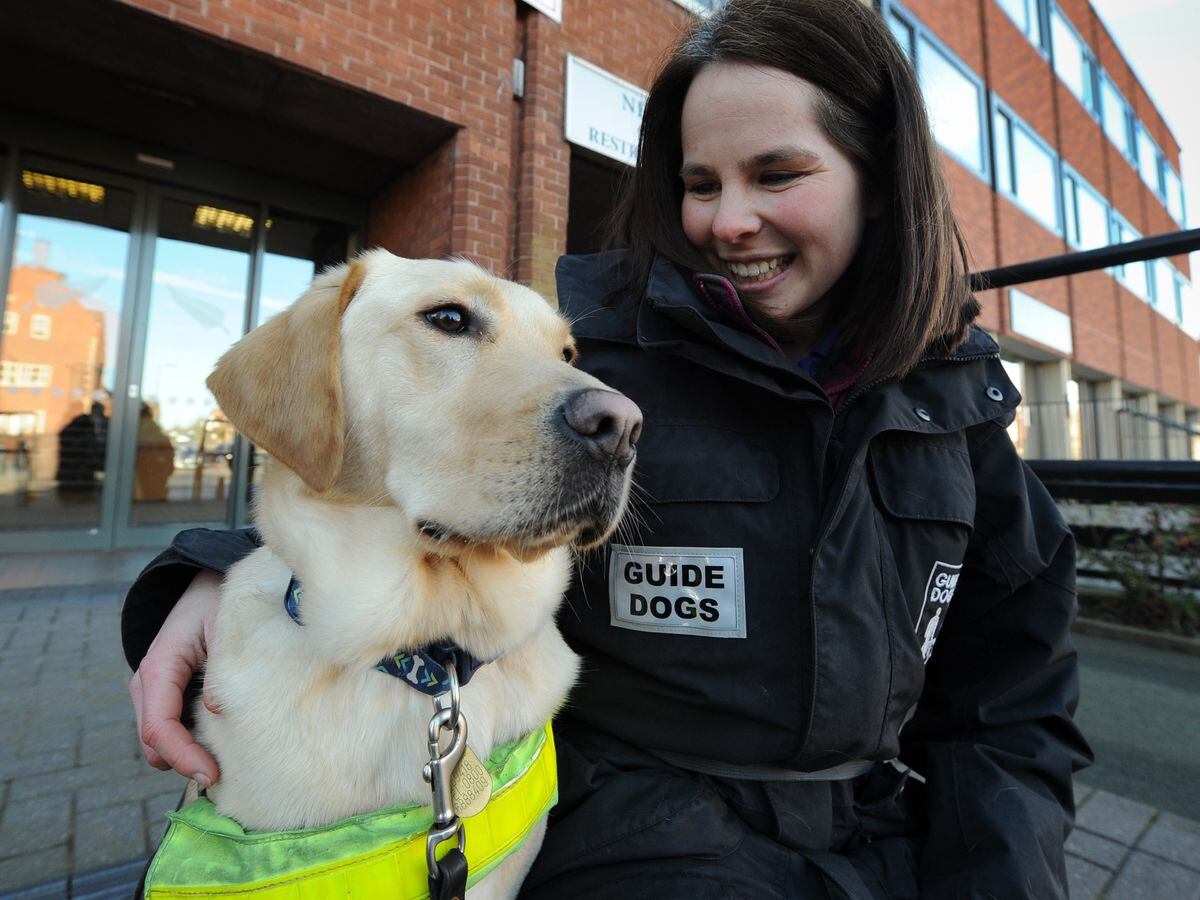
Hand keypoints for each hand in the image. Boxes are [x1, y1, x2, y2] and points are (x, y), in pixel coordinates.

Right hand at [128, 569, 222, 785]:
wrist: (208, 585)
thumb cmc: (219, 602)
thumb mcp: (226, 624)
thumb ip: (221, 665)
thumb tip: (216, 711)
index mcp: (159, 667)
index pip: (159, 727)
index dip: (182, 757)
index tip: (211, 774)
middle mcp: (148, 684)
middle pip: (156, 744)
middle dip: (186, 763)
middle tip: (227, 776)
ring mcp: (154, 692)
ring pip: (161, 742)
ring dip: (188, 755)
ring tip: (228, 761)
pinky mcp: (167, 697)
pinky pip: (173, 731)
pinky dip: (192, 743)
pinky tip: (221, 743)